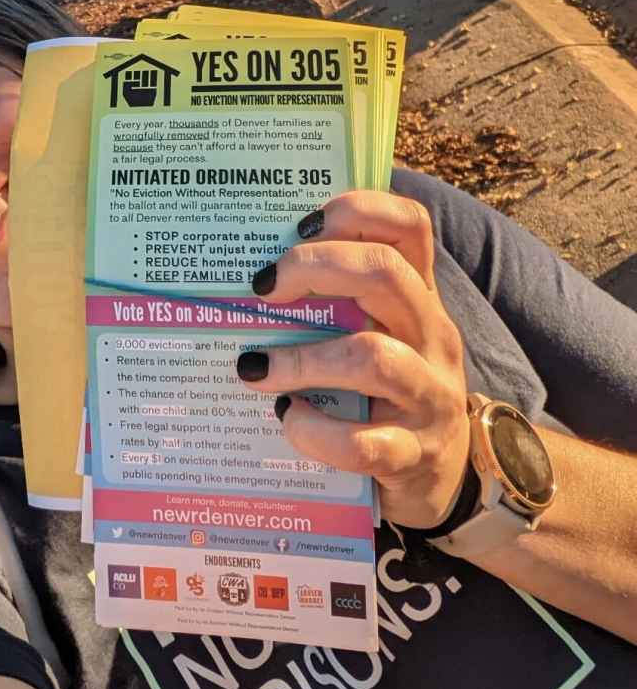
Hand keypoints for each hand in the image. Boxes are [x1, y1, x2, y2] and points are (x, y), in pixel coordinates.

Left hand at [238, 191, 470, 529]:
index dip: (357, 210)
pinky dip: (313, 430)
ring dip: (302, 359)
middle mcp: (432, 336)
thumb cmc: (385, 392)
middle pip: (386, 273)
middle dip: (315, 267)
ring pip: (372, 357)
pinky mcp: (413, 455)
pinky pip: (362, 442)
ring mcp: (429, 396)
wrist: (443, 478)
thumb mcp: (377, 333)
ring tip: (253, 367)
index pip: (410, 226)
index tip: (300, 226)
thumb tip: (247, 270)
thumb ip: (334, 300)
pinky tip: (286, 418)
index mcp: (418, 297)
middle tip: (262, 287)